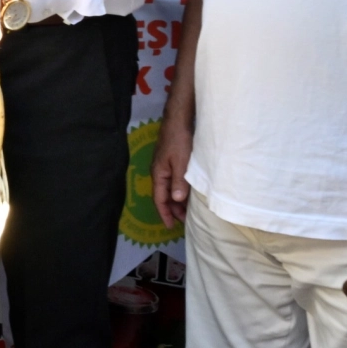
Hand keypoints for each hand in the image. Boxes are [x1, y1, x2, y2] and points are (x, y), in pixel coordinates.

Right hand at [152, 106, 193, 227]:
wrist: (178, 120)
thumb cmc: (179, 141)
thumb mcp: (181, 163)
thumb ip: (179, 182)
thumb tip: (177, 201)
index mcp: (158, 174)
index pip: (159, 199)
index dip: (165, 213)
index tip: (170, 226)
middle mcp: (159, 173)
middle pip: (163, 196)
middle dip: (172, 210)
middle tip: (185, 221)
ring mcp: (164, 167)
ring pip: (169, 189)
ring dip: (177, 201)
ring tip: (188, 211)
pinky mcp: (170, 162)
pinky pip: (173, 182)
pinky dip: (179, 191)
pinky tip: (188, 194)